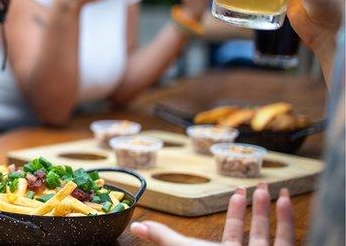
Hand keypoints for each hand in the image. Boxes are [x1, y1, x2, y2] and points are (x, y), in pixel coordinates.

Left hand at [130, 184, 292, 245]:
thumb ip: (163, 238)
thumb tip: (136, 225)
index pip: (233, 233)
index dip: (237, 212)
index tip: (238, 192)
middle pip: (256, 231)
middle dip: (256, 208)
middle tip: (258, 185)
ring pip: (271, 234)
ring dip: (269, 210)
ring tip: (268, 187)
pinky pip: (288, 239)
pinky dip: (286, 218)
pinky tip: (284, 199)